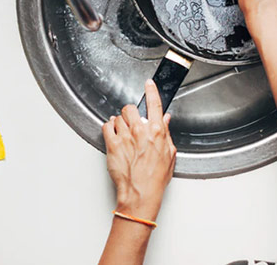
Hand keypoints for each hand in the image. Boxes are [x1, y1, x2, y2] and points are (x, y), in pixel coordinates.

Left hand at [102, 80, 175, 220]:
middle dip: (130, 113)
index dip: (151, 91)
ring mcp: (125, 137)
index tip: (149, 84)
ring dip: (119, 123)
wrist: (140, 193)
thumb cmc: (154, 178)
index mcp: (156, 132)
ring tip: (123, 134)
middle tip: (131, 122)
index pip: (154, 104)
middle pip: (130, 108)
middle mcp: (140, 131)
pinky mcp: (112, 144)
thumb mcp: (169, 155)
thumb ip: (166, 134)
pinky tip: (114, 136)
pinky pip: (106, 126)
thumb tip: (165, 120)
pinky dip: (109, 128)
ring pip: (117, 117)